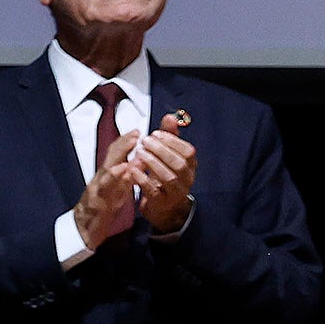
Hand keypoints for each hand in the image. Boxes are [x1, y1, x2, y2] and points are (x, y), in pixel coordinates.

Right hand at [72, 130, 142, 249]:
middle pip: (110, 158)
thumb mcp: (114, 192)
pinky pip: (104, 189)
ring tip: (131, 146)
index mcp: (105, 177)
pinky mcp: (96, 203)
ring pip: (106, 171)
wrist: (83, 231)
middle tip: (136, 133)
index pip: (114, 156)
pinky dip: (113, 178)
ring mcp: (96, 191)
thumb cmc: (100, 210)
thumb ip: (124, 178)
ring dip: (119, 158)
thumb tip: (136, 164)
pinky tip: (122, 170)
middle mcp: (99, 180)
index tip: (137, 131)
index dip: (125, 142)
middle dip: (123, 145)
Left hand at [125, 118, 195, 233]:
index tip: (155, 133)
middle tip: (145, 141)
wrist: (164, 207)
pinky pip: (154, 191)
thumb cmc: (165, 175)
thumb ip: (169, 136)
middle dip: (162, 150)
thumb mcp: (168, 155)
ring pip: (169, 177)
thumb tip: (170, 116)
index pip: (188, 151)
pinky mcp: (162, 202)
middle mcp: (187, 179)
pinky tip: (134, 170)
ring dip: (153, 163)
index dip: (172, 141)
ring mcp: (175, 192)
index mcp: (190, 165)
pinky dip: (144, 179)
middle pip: (180, 164)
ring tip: (140, 154)